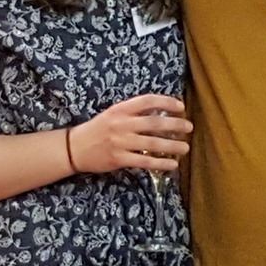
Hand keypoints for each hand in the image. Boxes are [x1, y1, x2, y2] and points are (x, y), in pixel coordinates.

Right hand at [67, 94, 192, 174]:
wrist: (76, 147)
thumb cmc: (99, 129)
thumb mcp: (114, 113)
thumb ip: (134, 112)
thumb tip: (161, 111)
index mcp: (121, 109)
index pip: (147, 101)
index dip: (166, 102)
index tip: (181, 106)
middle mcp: (122, 124)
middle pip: (153, 122)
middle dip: (174, 124)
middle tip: (189, 126)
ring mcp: (120, 142)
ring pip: (152, 143)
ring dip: (172, 145)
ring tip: (185, 147)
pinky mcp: (119, 159)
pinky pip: (144, 161)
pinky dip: (160, 163)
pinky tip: (173, 164)